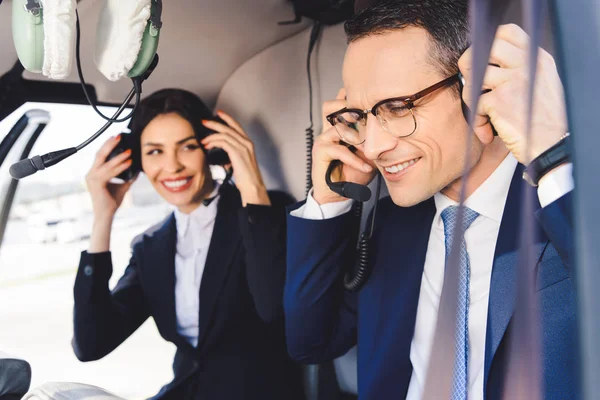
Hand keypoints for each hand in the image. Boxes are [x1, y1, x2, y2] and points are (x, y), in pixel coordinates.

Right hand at [85, 135, 136, 219]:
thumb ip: (127, 177)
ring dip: (119, 156)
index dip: (108, 145)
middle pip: (100, 154)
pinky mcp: (96, 183)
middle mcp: (91, 174)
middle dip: (109, 144)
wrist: (106, 215)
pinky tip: (128, 163)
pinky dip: (120, 167)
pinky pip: (109, 172)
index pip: (100, 155)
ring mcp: (92, 178)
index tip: (117, 138)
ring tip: (129, 151)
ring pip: (106, 163)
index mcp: (94, 173)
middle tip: (119, 136)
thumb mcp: (122, 186)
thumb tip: (137, 168)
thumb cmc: (112, 202)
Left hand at [201, 111, 269, 205]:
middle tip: (204, 121)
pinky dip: (213, 142)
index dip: (227, 118)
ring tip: (203, 140)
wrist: (252, 185)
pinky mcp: (238, 152)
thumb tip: (219, 150)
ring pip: (224, 134)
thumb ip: (231, 153)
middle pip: (229, 127)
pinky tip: (208, 146)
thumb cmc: (245, 177)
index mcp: (248, 143)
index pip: (237, 126)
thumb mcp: (238, 161)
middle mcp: (246, 142)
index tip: (218, 113)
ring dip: (211, 135)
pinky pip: (223, 142)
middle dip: (215, 123)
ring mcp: (243, 147)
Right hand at [312, 88, 375, 204]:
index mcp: (339, 127)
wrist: (340, 193)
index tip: (370, 102)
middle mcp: (328, 130)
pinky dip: (354, 159)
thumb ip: (374, 140)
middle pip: (330, 106)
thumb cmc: (354, 173)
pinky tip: (365, 167)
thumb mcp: (369, 154)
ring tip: (369, 149)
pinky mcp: (320, 151)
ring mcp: (323, 139)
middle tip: (366, 119)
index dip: (350, 98)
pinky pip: (339, 149)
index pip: (340, 104)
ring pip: (338, 127)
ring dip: (357, 138)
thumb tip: (391, 128)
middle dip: (348, 109)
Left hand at [458, 23, 567, 164]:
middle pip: (484, 49)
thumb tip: (486, 65)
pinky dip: (477, 122)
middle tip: (470, 83)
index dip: (487, 44)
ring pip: (474, 77)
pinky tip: (487, 133)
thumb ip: (520, 70)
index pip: (507, 33)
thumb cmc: (544, 120)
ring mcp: (512, 80)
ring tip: (482, 114)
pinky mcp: (499, 100)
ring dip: (471, 98)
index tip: (481, 61)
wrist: (553, 146)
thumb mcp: (541, 85)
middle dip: (469, 65)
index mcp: (537, 58)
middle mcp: (525, 64)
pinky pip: (475, 104)